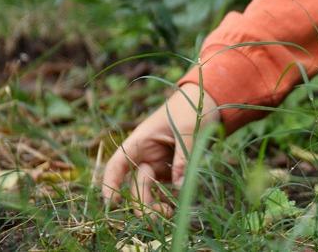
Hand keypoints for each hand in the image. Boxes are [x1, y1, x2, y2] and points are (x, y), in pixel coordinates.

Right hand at [101, 83, 218, 215]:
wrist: (207, 101)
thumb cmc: (191, 108)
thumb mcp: (188, 129)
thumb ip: (183, 157)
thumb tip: (178, 186)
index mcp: (141, 140)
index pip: (118, 164)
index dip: (110, 183)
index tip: (111, 203)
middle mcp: (145, 155)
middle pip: (136, 184)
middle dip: (142, 203)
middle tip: (157, 217)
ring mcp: (157, 163)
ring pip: (149, 190)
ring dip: (154, 204)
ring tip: (169, 213)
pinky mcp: (170, 169)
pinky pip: (165, 188)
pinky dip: (168, 198)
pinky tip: (176, 204)